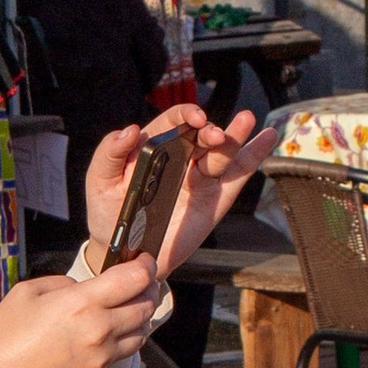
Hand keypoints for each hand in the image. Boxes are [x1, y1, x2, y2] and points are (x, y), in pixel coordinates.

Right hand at [0, 257, 159, 367]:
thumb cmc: (4, 338)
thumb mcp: (27, 292)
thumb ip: (64, 284)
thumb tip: (85, 288)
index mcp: (82, 303)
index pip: (135, 278)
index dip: (146, 266)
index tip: (144, 263)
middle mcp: (99, 332)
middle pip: (145, 306)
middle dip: (146, 292)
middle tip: (138, 287)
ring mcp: (101, 361)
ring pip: (139, 335)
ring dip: (135, 321)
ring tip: (119, 315)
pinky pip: (117, 360)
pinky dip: (112, 348)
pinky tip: (92, 346)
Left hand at [79, 111, 271, 274]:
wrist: (126, 253)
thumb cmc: (109, 212)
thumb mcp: (99, 181)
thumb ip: (109, 153)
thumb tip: (129, 130)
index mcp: (155, 146)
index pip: (175, 121)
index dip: (187, 115)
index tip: (195, 119)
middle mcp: (182, 157)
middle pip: (203, 134)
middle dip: (211, 131)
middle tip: (214, 136)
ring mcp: (201, 177)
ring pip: (223, 151)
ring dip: (235, 135)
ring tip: (244, 121)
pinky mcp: (216, 198)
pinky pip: (238, 174)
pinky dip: (255, 153)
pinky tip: (268, 136)